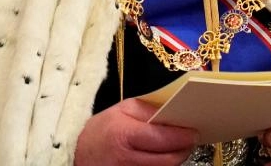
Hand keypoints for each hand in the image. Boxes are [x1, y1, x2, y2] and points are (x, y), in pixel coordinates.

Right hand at [75, 98, 197, 165]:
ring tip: (179, 148)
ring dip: (176, 159)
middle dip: (184, 150)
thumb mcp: (122, 110)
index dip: (182, 136)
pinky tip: (165, 157)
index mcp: (125, 135)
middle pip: (168, 160)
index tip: (194, 132)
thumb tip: (174, 114)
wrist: (77, 154)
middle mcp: (127, 159)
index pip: (162, 138)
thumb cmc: (102, 130)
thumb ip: (149, 110)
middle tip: (190, 140)